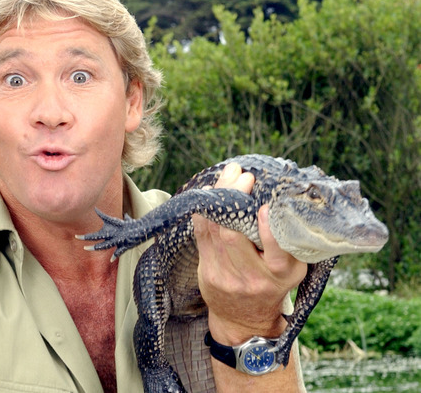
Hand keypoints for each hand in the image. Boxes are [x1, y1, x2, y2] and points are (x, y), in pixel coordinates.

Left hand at [193, 163, 307, 342]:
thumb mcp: (293, 268)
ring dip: (218, 199)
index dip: (268, 228)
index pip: (275, 251)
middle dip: (234, 199)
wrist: (245, 318)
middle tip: (241, 174)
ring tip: (227, 176)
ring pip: (213, 231)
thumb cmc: (273, 284)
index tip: (266, 206)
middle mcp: (252, 278)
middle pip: (233, 235)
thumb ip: (290, 240)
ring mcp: (225, 276)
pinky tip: (210, 194)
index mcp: (281, 274)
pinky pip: (201, 235)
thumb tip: (283, 198)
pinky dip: (204, 212)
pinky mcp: (207, 272)